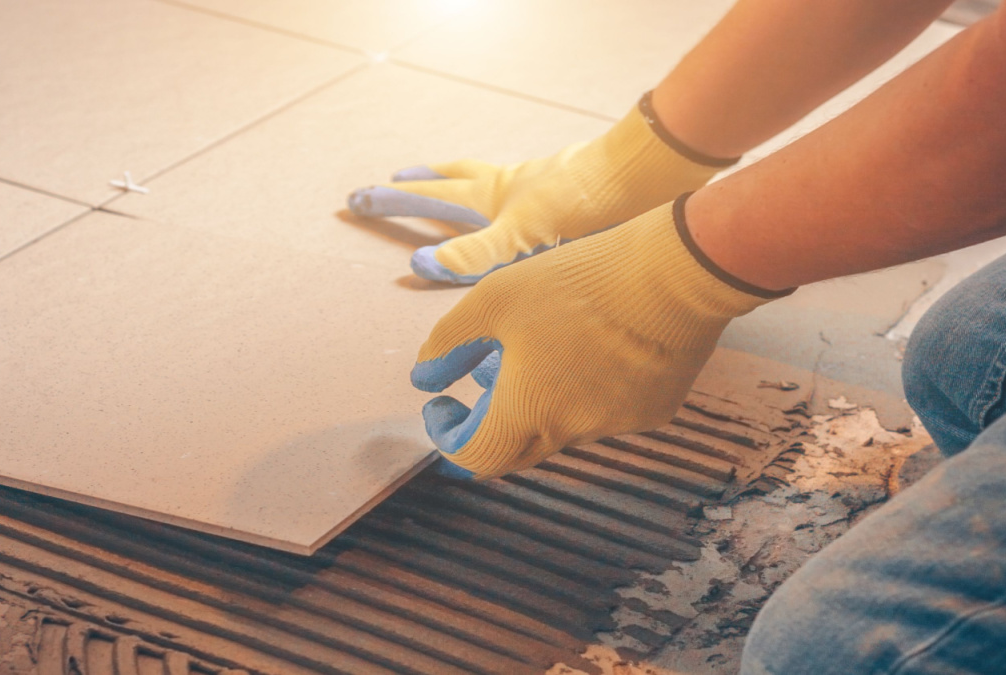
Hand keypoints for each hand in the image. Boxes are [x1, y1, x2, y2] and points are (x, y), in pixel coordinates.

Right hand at [348, 93, 732, 284]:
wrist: (648, 178)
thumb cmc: (585, 206)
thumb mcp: (521, 235)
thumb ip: (474, 253)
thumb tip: (420, 266)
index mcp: (492, 198)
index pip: (430, 197)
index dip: (394, 201)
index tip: (357, 200)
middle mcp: (510, 189)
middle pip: (450, 183)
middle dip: (417, 189)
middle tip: (387, 185)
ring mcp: (538, 190)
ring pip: (487, 185)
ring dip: (459, 186)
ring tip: (444, 186)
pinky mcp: (567, 199)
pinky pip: (523, 198)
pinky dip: (507, 202)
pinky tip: (518, 216)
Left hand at [410, 197, 786, 479]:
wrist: (676, 273)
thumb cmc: (577, 281)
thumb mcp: (494, 299)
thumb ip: (449, 343)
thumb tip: (422, 378)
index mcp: (529, 411)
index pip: (473, 456)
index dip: (446, 436)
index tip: (441, 403)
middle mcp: (572, 431)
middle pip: (515, 451)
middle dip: (489, 422)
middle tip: (484, 376)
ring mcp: (618, 425)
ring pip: (561, 428)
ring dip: (536, 401)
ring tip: (537, 345)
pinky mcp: (653, 411)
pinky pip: (604, 413)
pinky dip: (582, 391)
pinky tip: (589, 345)